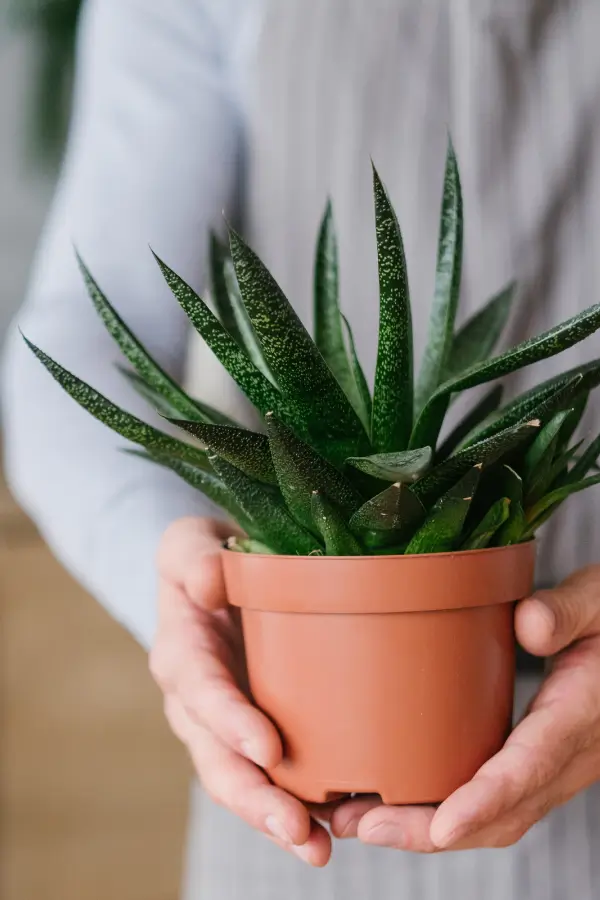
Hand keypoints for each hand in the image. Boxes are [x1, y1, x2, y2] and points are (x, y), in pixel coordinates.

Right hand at [150, 517, 330, 865]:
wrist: (220, 580)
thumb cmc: (207, 557)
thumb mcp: (190, 542)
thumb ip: (192, 557)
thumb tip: (205, 582)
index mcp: (182, 653)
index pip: (200, 691)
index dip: (228, 721)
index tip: (266, 748)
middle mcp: (198, 703)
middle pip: (217, 759)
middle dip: (254, 798)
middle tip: (297, 830)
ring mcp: (227, 726)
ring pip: (244, 781)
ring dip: (278, 819)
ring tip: (319, 848)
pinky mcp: (258, 734)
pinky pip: (273, 777)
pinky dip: (301, 807)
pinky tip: (336, 830)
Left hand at [330, 565, 599, 851]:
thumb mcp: (597, 601)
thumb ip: (565, 611)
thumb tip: (529, 624)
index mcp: (580, 714)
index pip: (532, 765)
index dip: (486, 799)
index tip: (443, 826)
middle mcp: (569, 755)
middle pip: (505, 813)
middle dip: (432, 831)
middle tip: (362, 826)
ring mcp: (554, 766)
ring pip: (497, 818)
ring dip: (428, 830)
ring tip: (358, 823)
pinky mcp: (537, 762)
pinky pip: (495, 802)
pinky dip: (444, 813)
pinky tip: (396, 801)